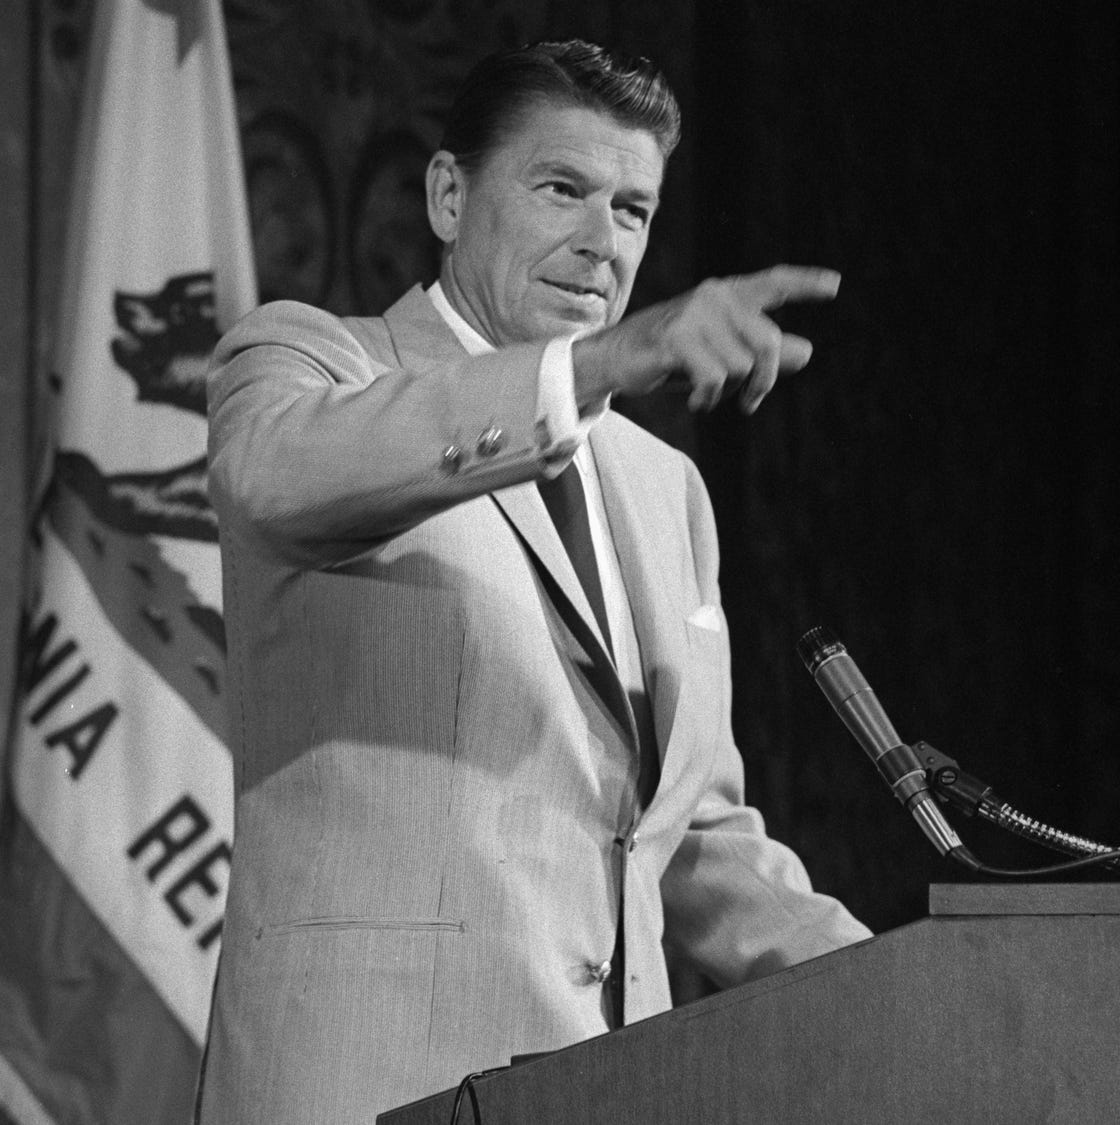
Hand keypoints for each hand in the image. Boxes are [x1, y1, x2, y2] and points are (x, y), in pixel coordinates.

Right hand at [572, 265, 840, 413]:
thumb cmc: (667, 358)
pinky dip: (707, 398)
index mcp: (727, 295)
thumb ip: (761, 353)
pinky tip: (694, 400)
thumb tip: (807, 352)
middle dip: (764, 381)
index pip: (774, 284)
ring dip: (727, 391)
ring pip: (741, 366)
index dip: (806, 284)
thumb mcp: (718, 356)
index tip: (835, 285)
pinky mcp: (677, 337)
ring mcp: (695, 314)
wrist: (612, 361)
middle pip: (769, 344)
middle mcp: (715, 297)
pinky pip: (714, 378)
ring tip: (703, 392)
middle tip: (750, 402)